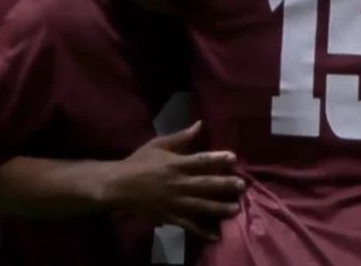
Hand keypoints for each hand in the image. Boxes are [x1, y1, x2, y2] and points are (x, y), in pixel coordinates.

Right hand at [103, 121, 244, 240]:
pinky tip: (215, 236)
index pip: (200, 161)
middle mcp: (177, 183)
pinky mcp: (169, 216)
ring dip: (219, 208)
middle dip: (224, 185)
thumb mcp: (158, 144)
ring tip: (235, 209)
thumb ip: (181, 137)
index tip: (233, 157)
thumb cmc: (139, 161)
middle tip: (242, 186)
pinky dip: (201, 232)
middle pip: (204, 184)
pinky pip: (188, 225)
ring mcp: (174, 202)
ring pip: (200, 206)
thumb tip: (200, 124)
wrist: (118, 186)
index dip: (217, 159)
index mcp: (175, 164)